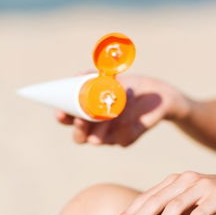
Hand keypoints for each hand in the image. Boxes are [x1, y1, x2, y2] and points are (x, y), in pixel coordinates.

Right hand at [56, 75, 188, 146]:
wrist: (154, 95)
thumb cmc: (126, 85)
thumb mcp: (108, 76)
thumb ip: (91, 75)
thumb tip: (78, 77)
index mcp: (85, 114)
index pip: (67, 120)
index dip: (62, 117)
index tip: (61, 113)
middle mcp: (95, 129)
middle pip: (79, 137)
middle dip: (79, 129)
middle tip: (81, 119)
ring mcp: (110, 136)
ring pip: (100, 138)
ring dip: (105, 123)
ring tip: (116, 102)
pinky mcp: (127, 139)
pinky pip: (123, 137)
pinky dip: (127, 121)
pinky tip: (131, 103)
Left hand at [110, 172, 215, 214]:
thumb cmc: (215, 201)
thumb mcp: (189, 204)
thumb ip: (169, 211)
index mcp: (174, 180)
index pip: (146, 197)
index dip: (129, 213)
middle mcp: (185, 179)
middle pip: (155, 201)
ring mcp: (202, 185)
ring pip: (174, 207)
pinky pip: (199, 213)